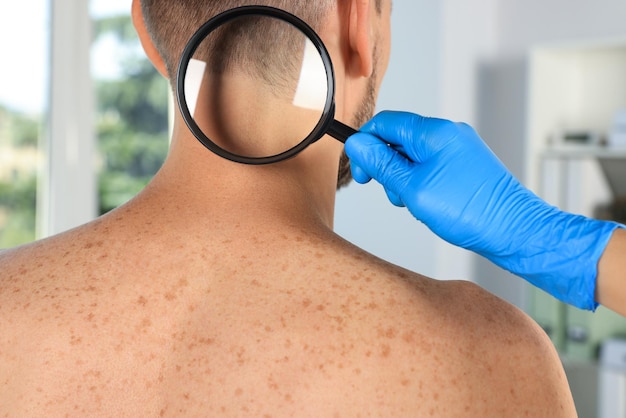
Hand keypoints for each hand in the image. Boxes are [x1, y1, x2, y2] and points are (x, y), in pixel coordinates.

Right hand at [345, 111, 621, 309]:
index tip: (360, 173)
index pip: (385, 123)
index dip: (365, 145)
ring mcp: (459, 149)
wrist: (515, 231)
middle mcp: (448, 134)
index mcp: (434, 132)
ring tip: (411, 202)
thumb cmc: (469, 212)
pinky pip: (430, 165)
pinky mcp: (466, 165)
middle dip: (385, 165)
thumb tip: (356, 144)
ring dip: (402, 177)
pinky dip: (419, 181)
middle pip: (399, 138)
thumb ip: (381, 164)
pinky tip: (426, 203)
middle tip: (389, 192)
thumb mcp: (412, 188)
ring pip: (414, 154)